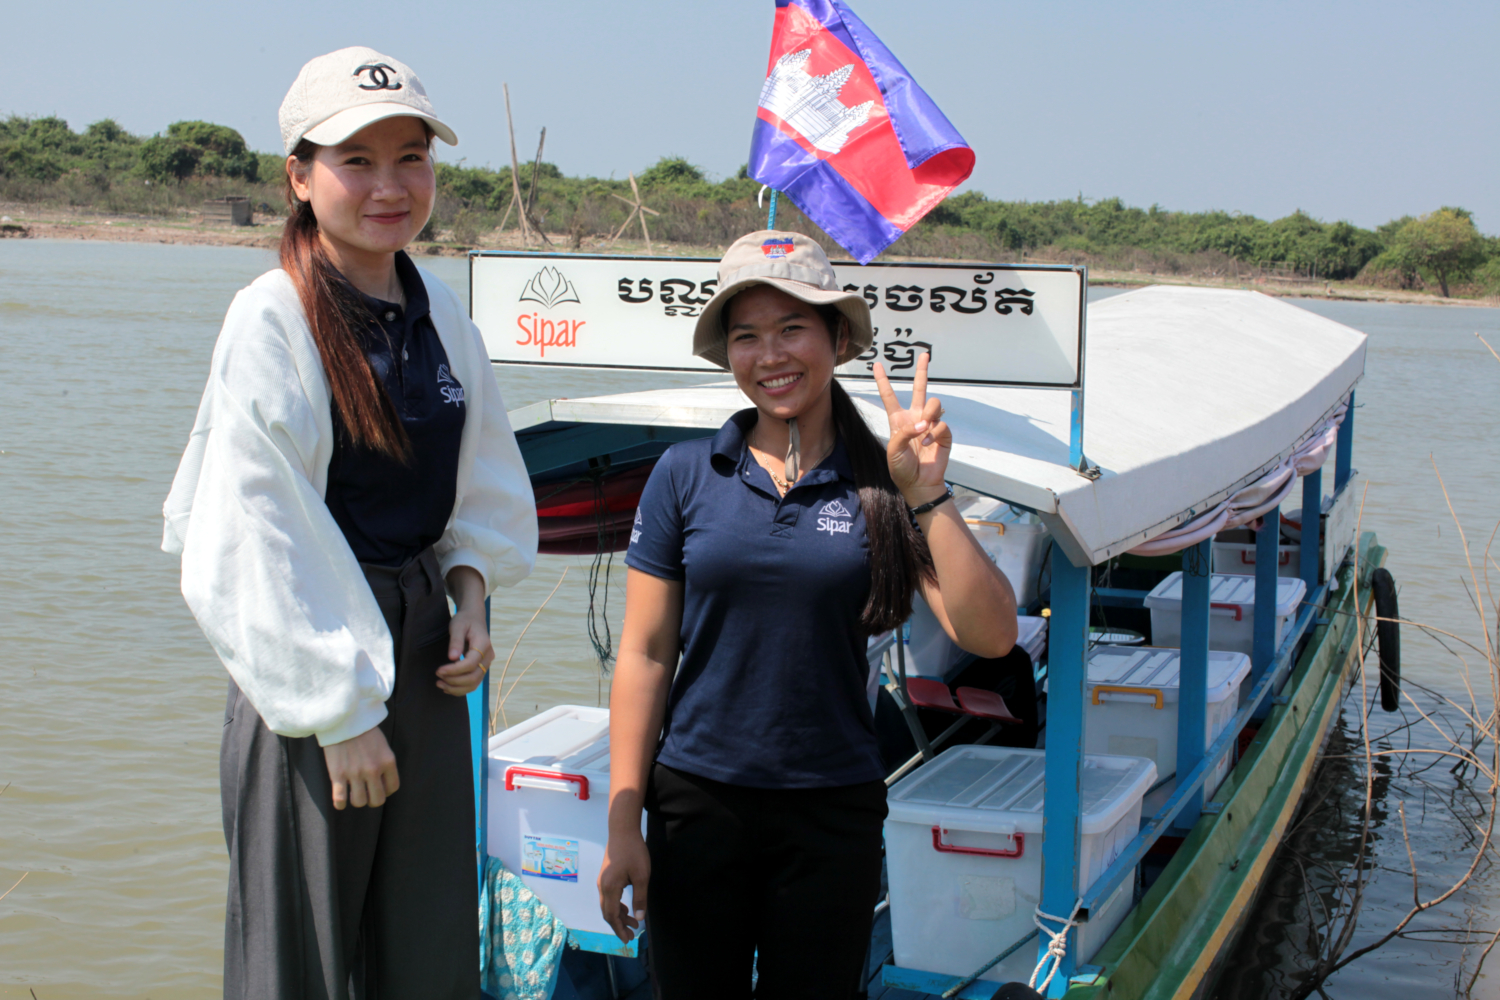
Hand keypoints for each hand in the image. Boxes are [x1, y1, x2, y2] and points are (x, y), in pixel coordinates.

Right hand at [323, 726, 398, 809]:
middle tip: (366, 793)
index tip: (379, 788)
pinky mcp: (338, 774)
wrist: (344, 719)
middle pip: (377, 800)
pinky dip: (340, 803)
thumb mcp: (382, 745)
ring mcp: (355, 773)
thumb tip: (382, 781)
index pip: (392, 788)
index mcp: (387, 761)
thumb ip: (384, 763)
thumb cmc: (363, 731)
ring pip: (359, 802)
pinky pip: (340, 800)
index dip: (386, 791)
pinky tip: (341, 799)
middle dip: (372, 799)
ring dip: (356, 800)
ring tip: (353, 793)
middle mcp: (373, 770)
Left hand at [439, 566, 492, 696]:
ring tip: (440, 684)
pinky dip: (460, 688)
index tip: (439, 670)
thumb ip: (455, 641)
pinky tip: (447, 687)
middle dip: (454, 681)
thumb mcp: (457, 626)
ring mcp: (486, 664)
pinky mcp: (481, 668)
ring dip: (456, 688)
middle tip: (438, 676)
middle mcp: (488, 657)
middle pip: (474, 677)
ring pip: (474, 683)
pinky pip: (473, 683)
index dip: (454, 670)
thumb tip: (452, 658)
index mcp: (483, 644)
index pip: (471, 664)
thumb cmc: (465, 620)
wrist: (474, 618)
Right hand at [598, 829, 649, 942]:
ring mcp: (602, 881)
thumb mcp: (641, 876)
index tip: (628, 940)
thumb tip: (639, 918)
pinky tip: (626, 908)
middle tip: (631, 935)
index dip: (619, 929)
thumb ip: (640, 898)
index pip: (611, 915)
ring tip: (632, 922)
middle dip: (618, 925)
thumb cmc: (634, 852)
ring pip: (607, 905)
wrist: (622, 830)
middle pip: (607, 912)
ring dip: (618, 915)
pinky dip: (616, 906)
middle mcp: (602, 886)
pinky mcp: (605, 876)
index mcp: (610, 888)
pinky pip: (608, 897)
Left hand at [873, 351, 950, 503]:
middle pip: (919, 389)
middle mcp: (915, 418)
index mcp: (898, 420)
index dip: (882, 380)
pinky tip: (928, 443)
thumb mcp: (894, 449)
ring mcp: (930, 424)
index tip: (876, 365)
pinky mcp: (943, 432)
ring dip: (928, 414)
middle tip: (925, 354)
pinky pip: (941, 422)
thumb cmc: (901, 468)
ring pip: (933, 403)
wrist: (919, 484)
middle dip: (922, 371)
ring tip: (923, 429)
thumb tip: (923, 423)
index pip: (889, 396)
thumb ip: (904, 432)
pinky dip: (934, 432)